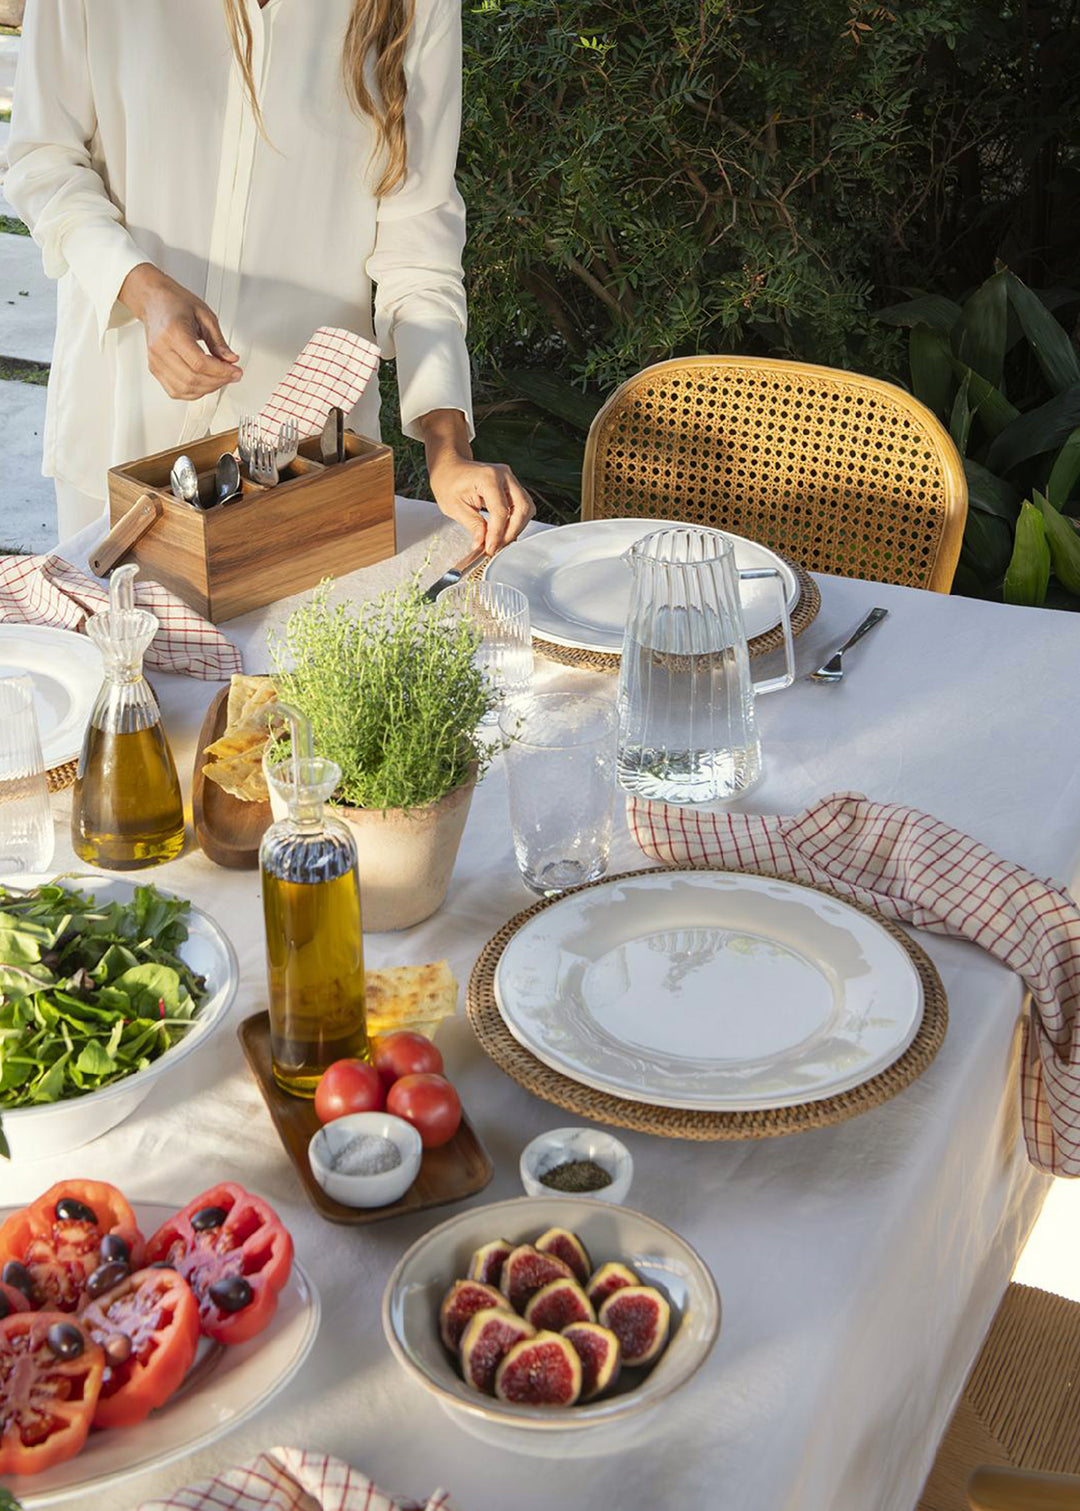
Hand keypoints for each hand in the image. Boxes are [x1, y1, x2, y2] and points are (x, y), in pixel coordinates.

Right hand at [119, 263, 241, 400]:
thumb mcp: (204, 315)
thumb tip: (231, 360)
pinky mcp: (154, 368)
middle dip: (218, 381)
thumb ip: (218, 341)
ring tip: (220, 379)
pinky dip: (193, 392)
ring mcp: (155, 361)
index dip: (221, 372)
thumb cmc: (175, 303)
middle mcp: (160, 349)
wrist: (154, 301)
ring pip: (184, 389)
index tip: (235, 371)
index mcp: (173, 332)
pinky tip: (205, 384)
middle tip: (232, 375)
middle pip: (192, 379)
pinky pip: (175, 391)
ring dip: (207, 389)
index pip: (199, 364)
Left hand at [420, 409, 534, 552]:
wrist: (450, 467)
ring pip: (526, 507)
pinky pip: (521, 505)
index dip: (497, 533)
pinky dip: (515, 520)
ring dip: (516, 527)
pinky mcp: (511, 486)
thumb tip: (483, 543)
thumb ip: (473, 525)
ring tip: (500, 540)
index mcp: (488, 478)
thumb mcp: (454, 507)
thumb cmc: (448, 481)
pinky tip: (503, 531)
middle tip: (497, 546)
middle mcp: (504, 476)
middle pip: (522, 508)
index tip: (490, 548)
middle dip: (512, 531)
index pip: (501, 511)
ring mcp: (510, 479)